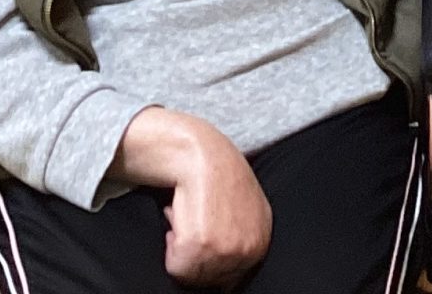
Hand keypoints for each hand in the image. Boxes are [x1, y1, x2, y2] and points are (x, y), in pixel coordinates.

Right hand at [118, 108, 271, 285]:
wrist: (200, 151)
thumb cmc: (216, 173)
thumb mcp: (245, 207)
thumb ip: (241, 237)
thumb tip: (225, 274)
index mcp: (262, 241)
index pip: (231, 278)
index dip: (208, 257)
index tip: (201, 233)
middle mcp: (250, 250)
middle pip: (210, 279)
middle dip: (194, 252)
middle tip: (194, 218)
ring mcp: (227, 250)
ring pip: (190, 274)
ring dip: (180, 246)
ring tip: (188, 214)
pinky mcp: (201, 245)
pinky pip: (175, 266)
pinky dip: (170, 243)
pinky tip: (180, 214)